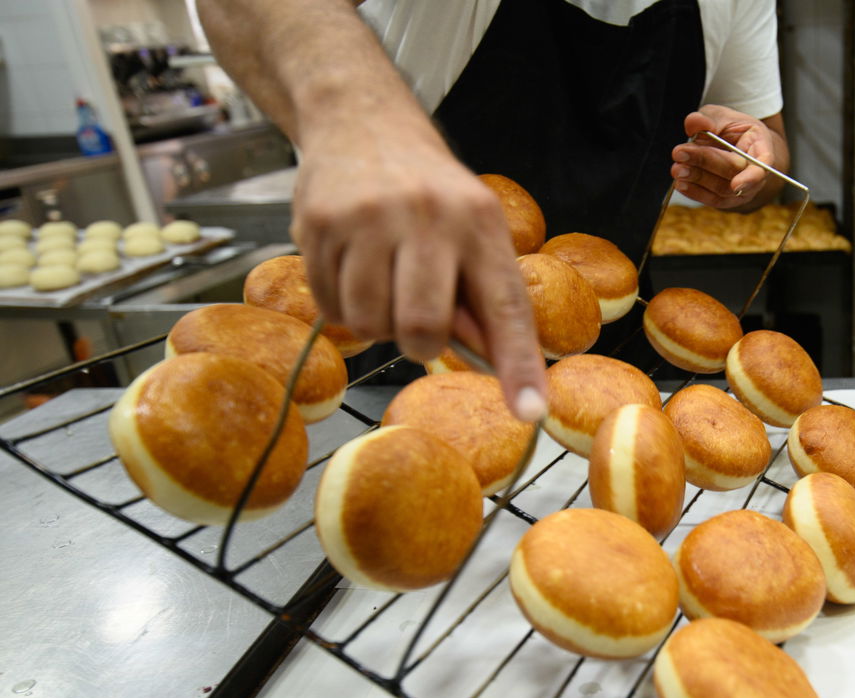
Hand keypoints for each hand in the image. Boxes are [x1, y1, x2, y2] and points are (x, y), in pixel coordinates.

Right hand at [291, 116, 546, 419]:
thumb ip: (483, 297)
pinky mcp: (318, 224)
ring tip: (384, 285)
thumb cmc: (431, 193)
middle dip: (421, 342)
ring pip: (370, 324)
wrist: (362, 123)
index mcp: (479, 222)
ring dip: (377, 324)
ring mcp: (367, 219)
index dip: (518, 365)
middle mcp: (426, 216)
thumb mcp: (473, 230)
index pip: (505, 307)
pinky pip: (330, 307)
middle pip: (423, 327)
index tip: (529, 410)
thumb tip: (495, 368)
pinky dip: (342, 306)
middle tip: (418, 318)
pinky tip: (352, 269)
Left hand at [671, 106, 785, 209]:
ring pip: (721, 190)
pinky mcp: (727, 199)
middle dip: (706, 162)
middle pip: (733, 173)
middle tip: (680, 152)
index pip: (763, 164)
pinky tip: (680, 183)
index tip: (735, 185)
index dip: (751, 177)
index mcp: (761, 146)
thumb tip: (694, 123)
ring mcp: (743, 190)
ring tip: (677, 167)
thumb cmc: (729, 129)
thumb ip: (707, 119)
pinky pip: (713, 200)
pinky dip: (695, 192)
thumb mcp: (720, 116)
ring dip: (697, 178)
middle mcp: (756, 172)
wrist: (731, 146)